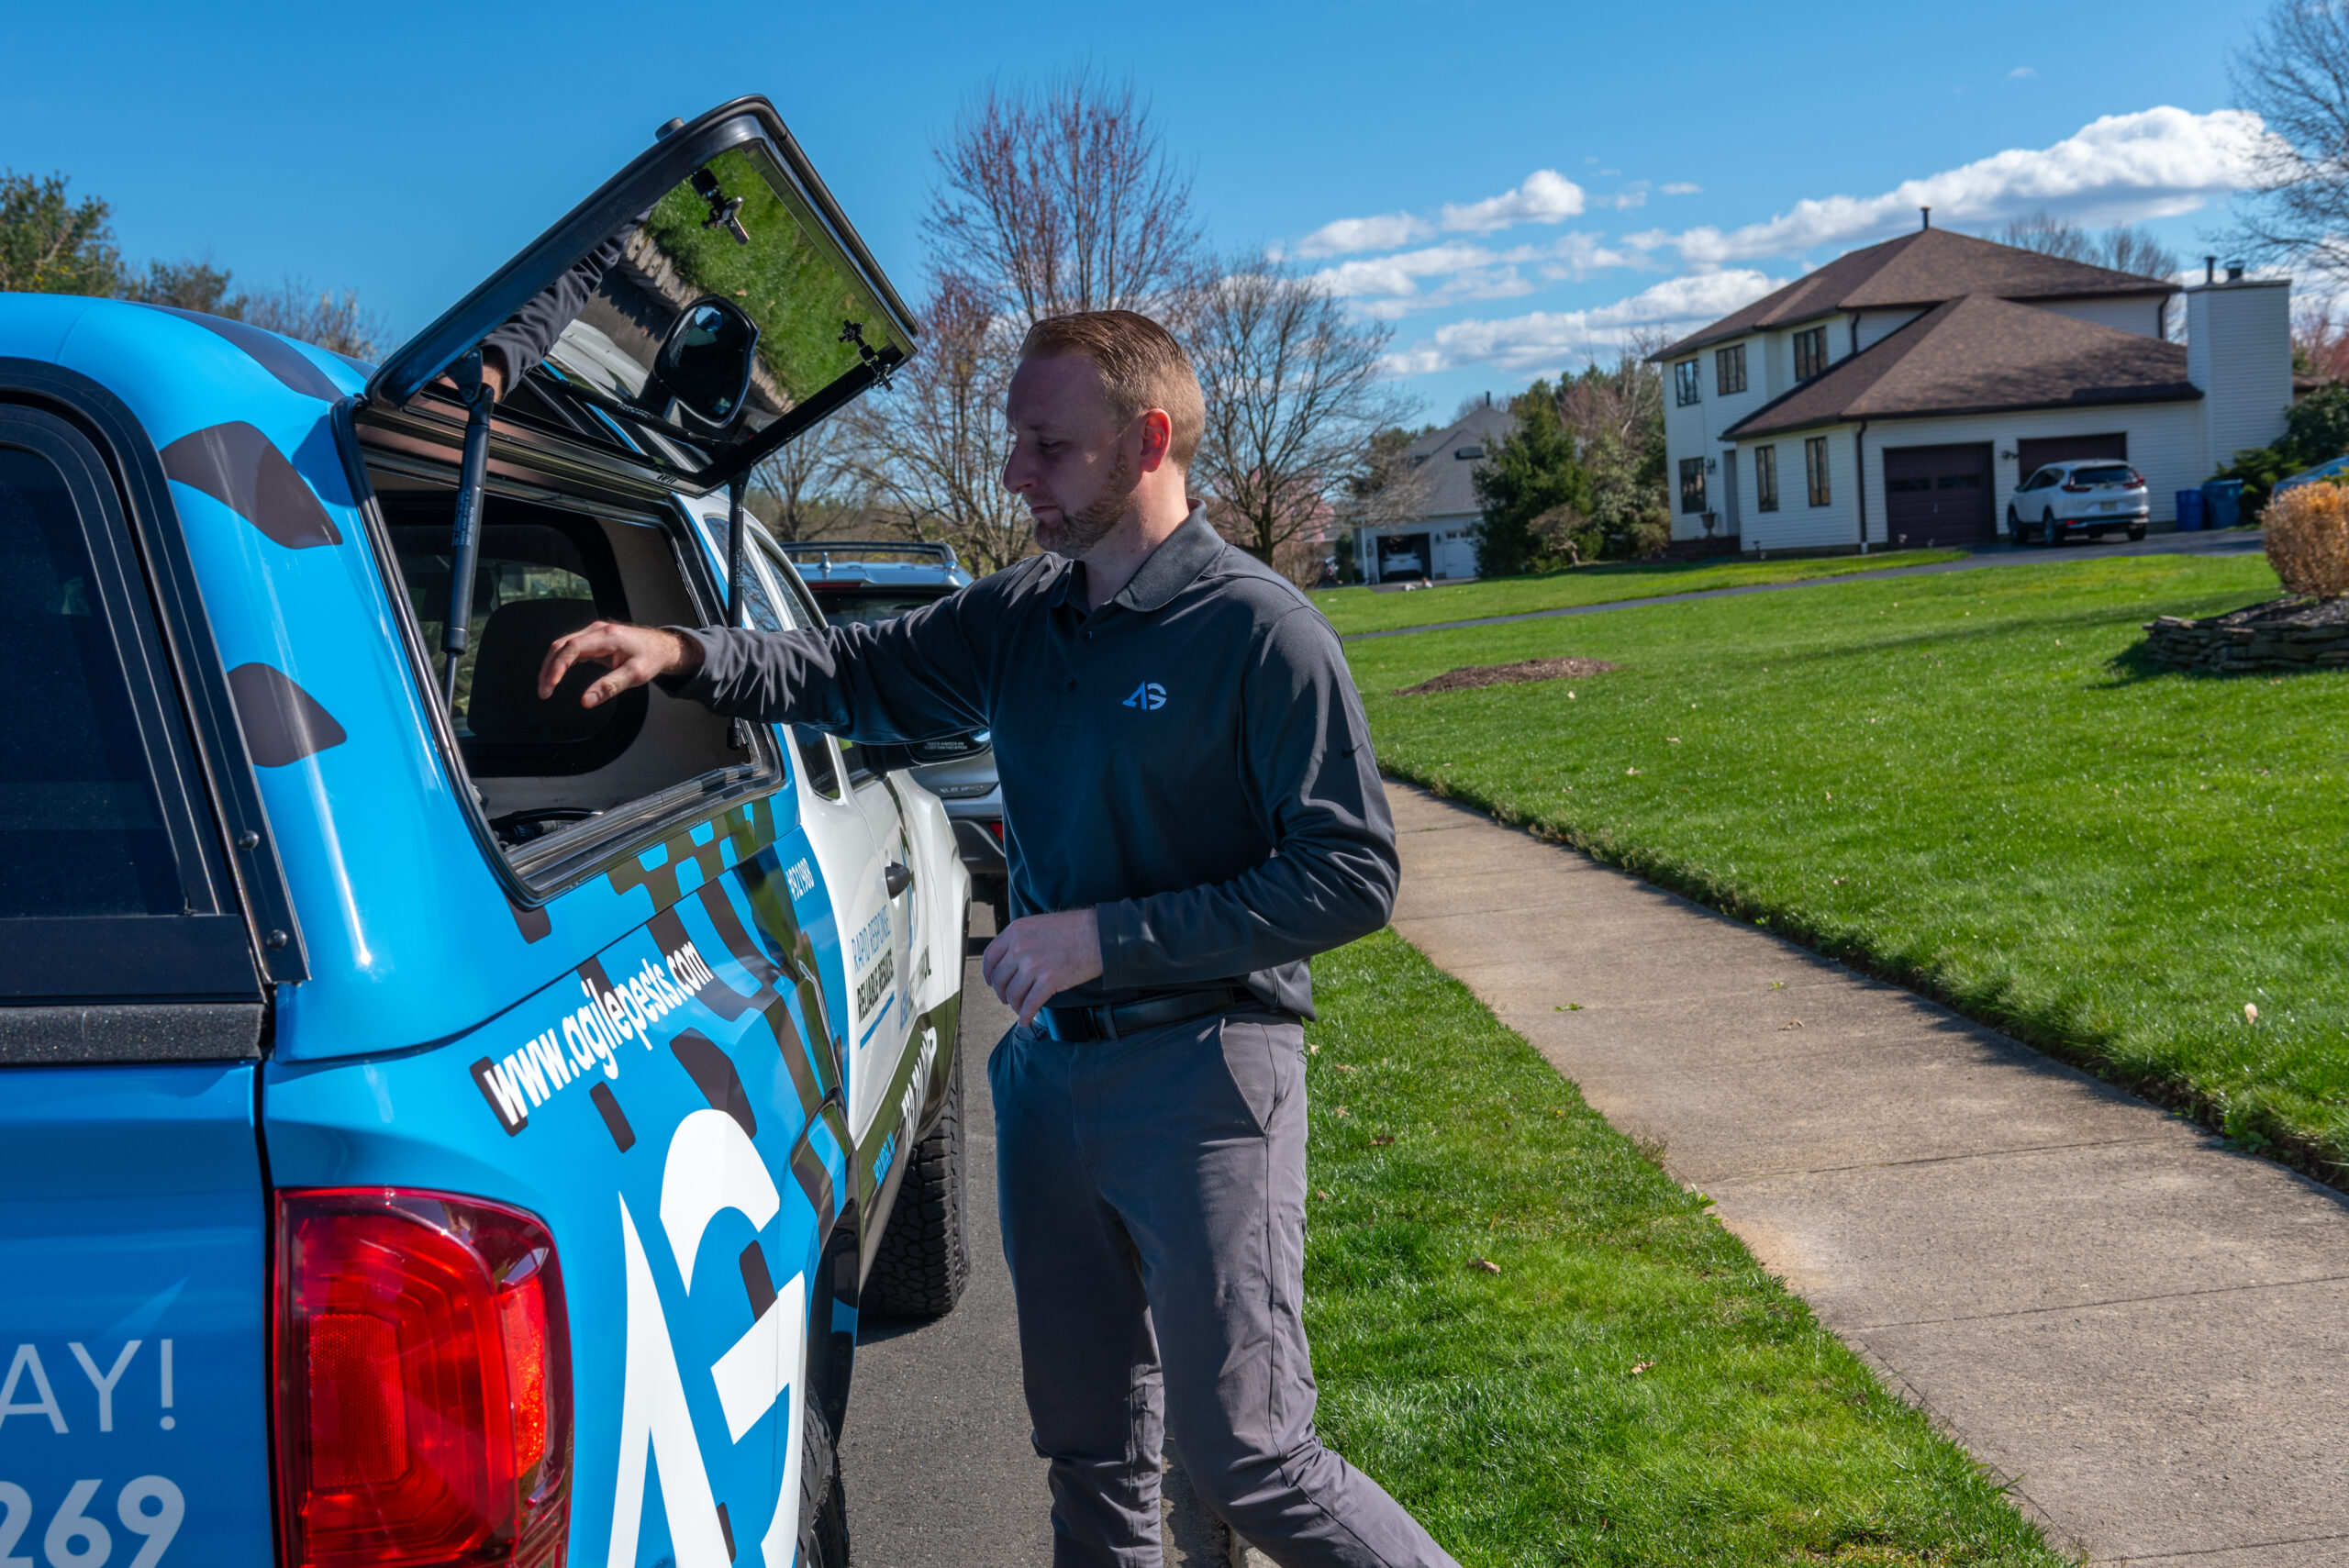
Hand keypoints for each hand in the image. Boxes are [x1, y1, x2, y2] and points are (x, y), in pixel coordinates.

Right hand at [537, 621, 701, 708]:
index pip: (572, 648)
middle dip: (548, 669)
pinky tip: (556, 678)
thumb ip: (610, 687)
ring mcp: (593, 633)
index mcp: (607, 636)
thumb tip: (586, 701)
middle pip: (561, 645)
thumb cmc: (651, 658)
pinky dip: (560, 663)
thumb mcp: (635, 676)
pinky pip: (570, 649)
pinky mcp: (593, 640)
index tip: (550, 685)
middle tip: (543, 692)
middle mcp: (597, 630)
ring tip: (546, 688)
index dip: (558, 666)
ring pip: (563, 646)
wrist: (661, 646)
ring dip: (551, 666)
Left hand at [981, 909, 1102, 1025]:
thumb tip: (1011, 959)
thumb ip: (1022, 939)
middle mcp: (1020, 947)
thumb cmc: (1075, 928)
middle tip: (1008, 998)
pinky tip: (1026, 1020)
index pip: (990, 957)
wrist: (1100, 934)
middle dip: (1002, 992)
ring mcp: (1033, 964)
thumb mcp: (1040, 924)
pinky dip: (1025, 1015)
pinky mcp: (1049, 980)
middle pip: (999, 978)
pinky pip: (1029, 1004)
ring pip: (1013, 994)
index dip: (988, 974)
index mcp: (1016, 931)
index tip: (991, 982)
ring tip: (1020, 1008)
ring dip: (1014, 1005)